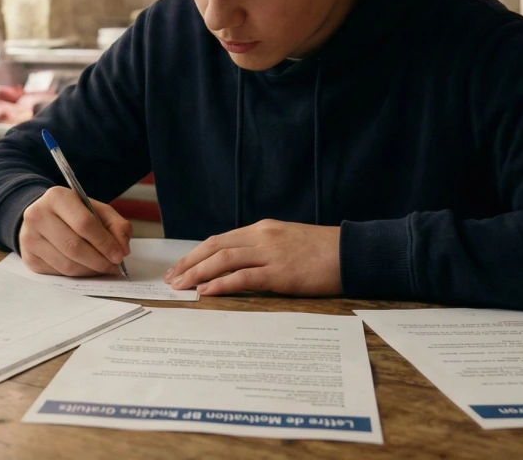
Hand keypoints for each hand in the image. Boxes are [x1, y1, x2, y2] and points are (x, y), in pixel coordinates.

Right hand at [18, 186, 132, 276]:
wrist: (41, 216)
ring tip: (104, 268)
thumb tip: (122, 249)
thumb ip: (115, 224)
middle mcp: (38, 216)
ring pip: (67, 264)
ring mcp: (30, 238)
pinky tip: (87, 268)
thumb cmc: (73, 213)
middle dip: (99, 261)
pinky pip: (59, 273)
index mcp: (57, 197)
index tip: (119, 255)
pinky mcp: (29, 258)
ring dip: (90, 271)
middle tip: (114, 267)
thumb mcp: (95, 209)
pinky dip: (78, 274)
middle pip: (74, 247)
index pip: (84, 223)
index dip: (104, 242)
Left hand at [165, 219, 341, 296]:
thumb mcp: (287, 242)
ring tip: (180, 287)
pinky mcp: (281, 272)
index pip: (219, 240)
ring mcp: (271, 253)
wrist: (352, 253)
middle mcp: (262, 237)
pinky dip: (221, 284)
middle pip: (214, 247)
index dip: (195, 254)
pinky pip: (244, 277)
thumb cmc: (322, 252)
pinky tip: (206, 292)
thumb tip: (238, 266)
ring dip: (197, 274)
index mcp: (262, 229)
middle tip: (170, 280)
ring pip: (224, 260)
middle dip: (188, 263)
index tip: (178, 268)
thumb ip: (262, 250)